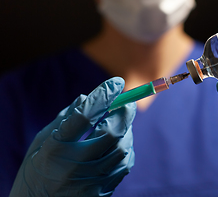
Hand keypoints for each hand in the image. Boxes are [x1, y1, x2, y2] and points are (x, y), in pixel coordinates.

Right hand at [10, 77, 135, 196]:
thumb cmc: (37, 168)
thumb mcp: (43, 140)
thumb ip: (66, 118)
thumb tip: (88, 96)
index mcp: (55, 148)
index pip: (84, 116)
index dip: (103, 96)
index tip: (117, 82)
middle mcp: (73, 166)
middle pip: (111, 133)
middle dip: (124, 113)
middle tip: (127, 103)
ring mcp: (89, 182)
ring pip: (122, 149)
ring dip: (127, 130)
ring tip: (121, 123)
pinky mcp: (100, 193)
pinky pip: (124, 166)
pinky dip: (126, 148)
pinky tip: (120, 143)